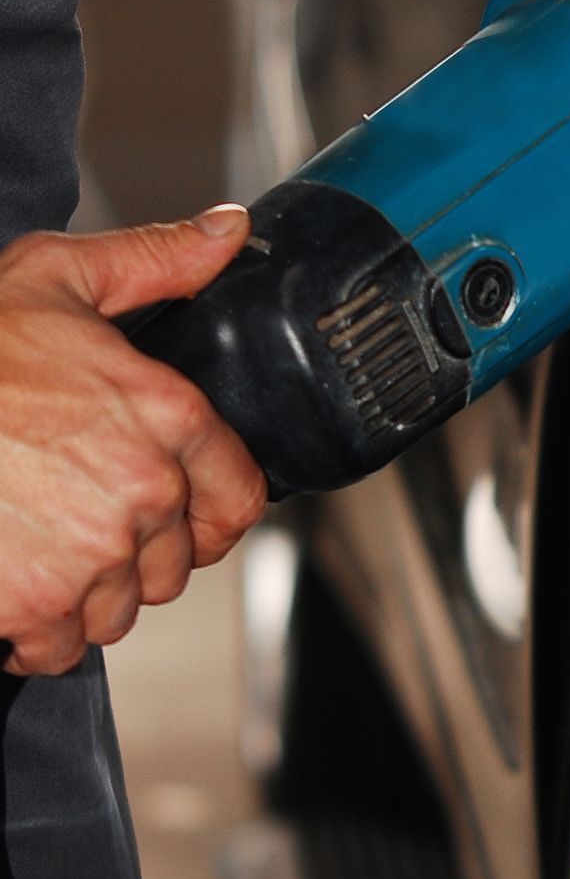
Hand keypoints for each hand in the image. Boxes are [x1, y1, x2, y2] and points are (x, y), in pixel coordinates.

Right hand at [0, 207, 266, 676]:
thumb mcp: (53, 277)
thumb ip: (152, 262)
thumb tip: (227, 232)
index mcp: (165, 416)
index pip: (237, 500)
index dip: (206, 512)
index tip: (173, 514)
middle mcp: (144, 491)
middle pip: (173, 564)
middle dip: (132, 552)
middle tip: (70, 515)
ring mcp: (92, 554)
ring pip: (117, 610)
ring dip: (81, 593)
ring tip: (30, 542)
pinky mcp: (36, 605)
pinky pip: (58, 646)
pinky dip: (31, 629)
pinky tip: (4, 578)